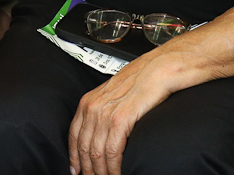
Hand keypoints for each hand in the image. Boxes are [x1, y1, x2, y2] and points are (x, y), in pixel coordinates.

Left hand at [69, 53, 175, 174]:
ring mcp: (105, 114)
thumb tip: (100, 133)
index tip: (77, 171)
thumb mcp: (112, 94)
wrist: (159, 69)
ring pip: (97, 154)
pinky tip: (118, 173)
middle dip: (89, 169)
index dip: (74, 158)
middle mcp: (93, 108)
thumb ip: (103, 111)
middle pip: (84, 149)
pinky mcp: (120, 120)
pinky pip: (113, 152)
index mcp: (88, 102)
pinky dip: (114, 168)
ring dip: (102, 172)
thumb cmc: (141, 80)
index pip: (74, 136)